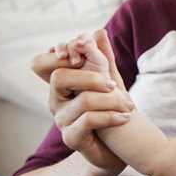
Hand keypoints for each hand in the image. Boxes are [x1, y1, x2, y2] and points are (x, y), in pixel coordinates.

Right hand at [45, 30, 133, 170]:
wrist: (123, 144)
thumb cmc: (113, 108)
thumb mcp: (111, 79)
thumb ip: (103, 58)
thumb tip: (98, 31)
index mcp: (62, 83)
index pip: (47, 61)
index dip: (62, 50)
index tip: (85, 46)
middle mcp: (56, 100)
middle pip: (60, 77)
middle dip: (90, 76)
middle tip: (113, 84)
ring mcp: (61, 120)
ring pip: (83, 100)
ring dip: (112, 100)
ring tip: (129, 105)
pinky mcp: (71, 138)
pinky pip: (89, 121)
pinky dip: (111, 117)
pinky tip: (125, 117)